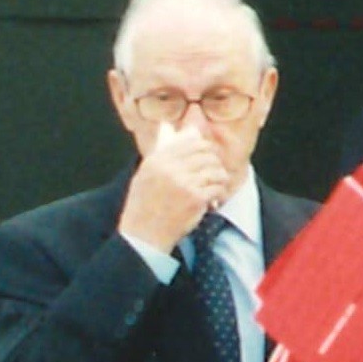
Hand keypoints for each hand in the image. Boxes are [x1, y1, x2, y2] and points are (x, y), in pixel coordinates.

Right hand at [123, 118, 238, 257]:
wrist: (143, 234)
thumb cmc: (144, 205)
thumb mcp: (145, 173)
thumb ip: (160, 151)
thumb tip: (169, 126)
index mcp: (157, 159)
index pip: (191, 142)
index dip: (205, 148)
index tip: (210, 157)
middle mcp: (170, 167)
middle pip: (207, 154)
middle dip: (215, 163)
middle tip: (216, 174)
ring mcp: (183, 182)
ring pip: (215, 170)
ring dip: (219, 180)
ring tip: (215, 188)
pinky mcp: (194, 198)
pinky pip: (217, 188)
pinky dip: (219, 194)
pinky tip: (213, 201)